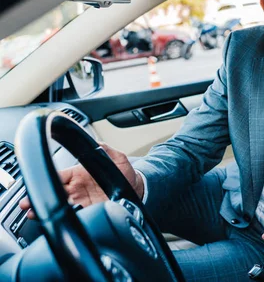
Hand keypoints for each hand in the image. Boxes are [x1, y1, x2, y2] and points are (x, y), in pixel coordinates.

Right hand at [18, 143, 142, 218]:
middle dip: (39, 197)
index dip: (46, 179)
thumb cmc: (124, 173)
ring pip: (59, 206)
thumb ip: (106, 150)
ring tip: (34, 214)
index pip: (58, 175)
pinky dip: (64, 218)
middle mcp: (77, 188)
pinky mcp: (88, 211)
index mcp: (79, 173)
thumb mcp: (118, 159)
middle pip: (54, 192)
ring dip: (46, 210)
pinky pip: (73, 216)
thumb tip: (98, 143)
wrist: (135, 189)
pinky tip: (56, 221)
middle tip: (27, 204)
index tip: (38, 183)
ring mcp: (81, 201)